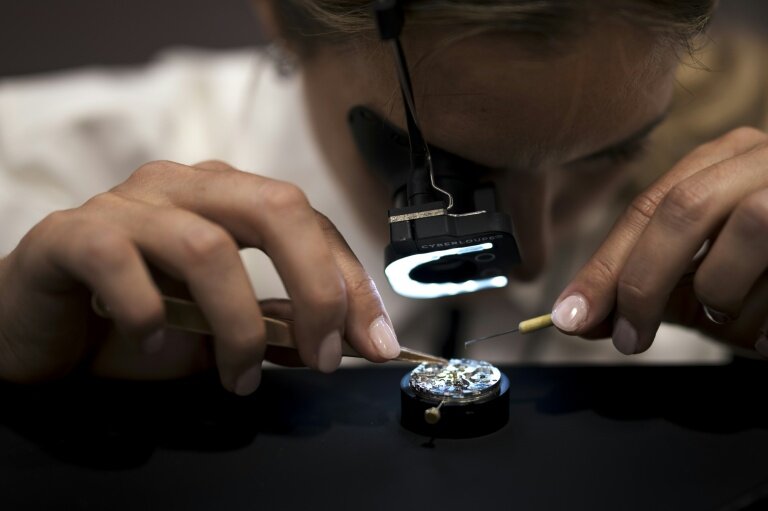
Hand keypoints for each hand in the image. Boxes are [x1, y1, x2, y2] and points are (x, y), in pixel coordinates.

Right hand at [0, 160, 399, 392]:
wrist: (41, 321)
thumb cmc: (134, 317)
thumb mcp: (220, 327)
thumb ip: (274, 324)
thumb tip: (339, 337)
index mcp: (226, 197)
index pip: (310, 221)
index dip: (351, 281)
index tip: (374, 342)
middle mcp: (183, 188)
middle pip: (277, 208)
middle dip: (318, 287)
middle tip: (324, 356)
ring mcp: (127, 207)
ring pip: (207, 246)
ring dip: (238, 325)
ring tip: (238, 379)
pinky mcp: (71, 235)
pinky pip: (119, 262)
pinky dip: (149, 315)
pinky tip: (155, 345)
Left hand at [550, 127, 767, 356]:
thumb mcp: (705, 273)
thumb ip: (649, 288)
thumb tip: (581, 317)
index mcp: (726, 160)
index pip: (647, 207)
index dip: (603, 265)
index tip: (570, 317)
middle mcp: (767, 157)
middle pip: (685, 205)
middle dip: (644, 282)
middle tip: (628, 341)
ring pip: (751, 226)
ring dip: (724, 294)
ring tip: (729, 320)